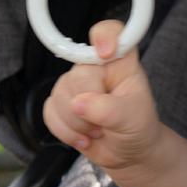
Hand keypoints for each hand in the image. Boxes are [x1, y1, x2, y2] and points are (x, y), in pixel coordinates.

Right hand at [42, 20, 160, 173]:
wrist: (128, 153)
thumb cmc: (137, 126)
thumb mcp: (133, 117)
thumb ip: (109, 109)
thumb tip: (78, 104)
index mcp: (120, 61)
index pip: (110, 32)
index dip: (104, 37)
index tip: (105, 54)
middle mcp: (96, 67)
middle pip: (78, 75)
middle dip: (88, 107)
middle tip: (105, 122)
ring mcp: (77, 84)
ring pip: (59, 95)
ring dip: (76, 123)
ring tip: (97, 130)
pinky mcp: (62, 103)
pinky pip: (49, 111)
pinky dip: (64, 131)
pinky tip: (82, 136)